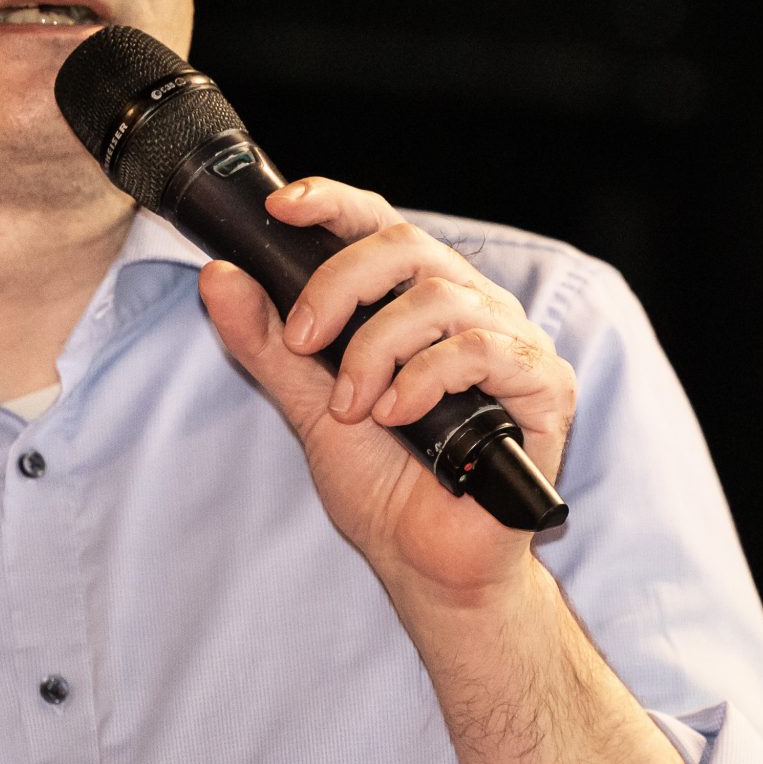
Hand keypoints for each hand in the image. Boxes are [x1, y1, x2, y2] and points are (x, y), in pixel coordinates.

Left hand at [196, 177, 575, 604]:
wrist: (426, 562)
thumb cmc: (384, 483)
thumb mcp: (308, 405)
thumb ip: (268, 343)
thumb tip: (219, 276)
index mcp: (419, 301)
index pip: (381, 224)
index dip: (334, 202)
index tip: (282, 208)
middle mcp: (472, 308)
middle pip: (408, 244)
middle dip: (340, 285)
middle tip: (304, 342)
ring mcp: (513, 342)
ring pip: (440, 297)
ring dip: (378, 351)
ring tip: (356, 408)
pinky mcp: (543, 385)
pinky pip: (481, 349)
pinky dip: (426, 379)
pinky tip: (399, 416)